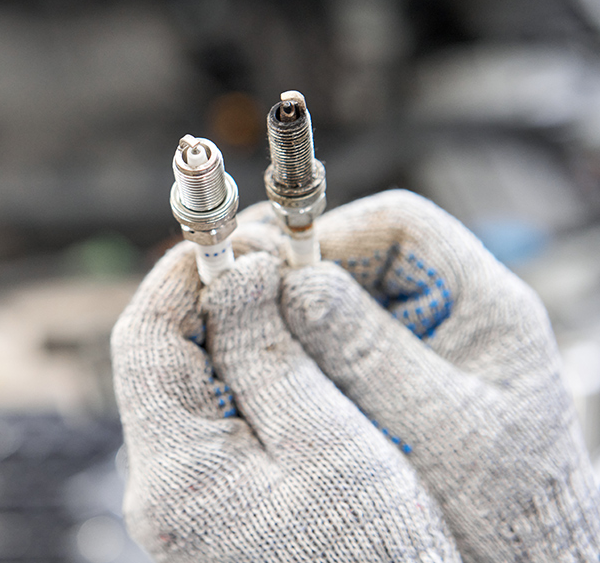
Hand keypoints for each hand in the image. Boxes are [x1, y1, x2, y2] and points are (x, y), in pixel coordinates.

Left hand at [110, 231, 459, 561]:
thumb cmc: (378, 556)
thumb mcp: (332, 446)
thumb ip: (272, 354)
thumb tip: (239, 270)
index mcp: (176, 475)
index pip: (145, 339)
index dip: (182, 274)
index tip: (230, 236)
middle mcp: (155, 492)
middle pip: (157, 361)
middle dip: (207, 302)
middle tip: (266, 264)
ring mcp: (174, 505)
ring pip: (182, 387)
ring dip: (227, 338)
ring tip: (284, 305)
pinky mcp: (200, 510)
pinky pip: (203, 423)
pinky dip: (238, 381)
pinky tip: (283, 364)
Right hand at [280, 190, 599, 561]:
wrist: (515, 554)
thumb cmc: (496, 500)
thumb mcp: (432, 422)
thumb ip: (367, 352)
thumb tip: (297, 284)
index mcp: (482, 301)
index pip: (399, 226)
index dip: (327, 232)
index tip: (272, 263)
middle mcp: (451, 309)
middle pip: (361, 255)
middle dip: (298, 271)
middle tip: (242, 296)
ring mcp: (422, 341)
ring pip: (340, 297)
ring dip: (293, 314)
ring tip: (251, 337)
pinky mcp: (395, 373)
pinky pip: (336, 341)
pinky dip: (301, 349)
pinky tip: (273, 370)